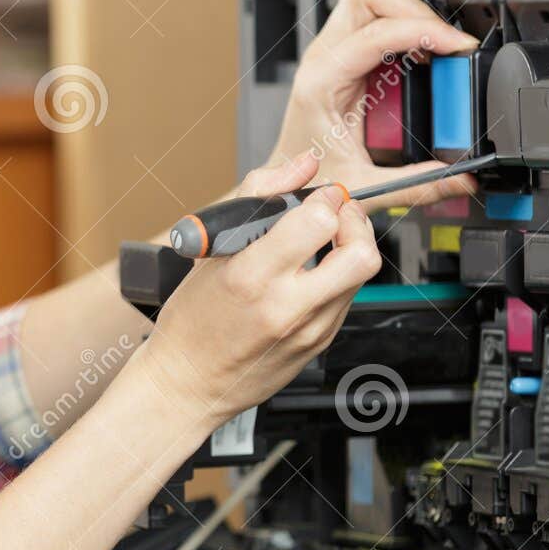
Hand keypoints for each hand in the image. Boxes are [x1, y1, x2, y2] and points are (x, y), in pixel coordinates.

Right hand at [128, 152, 381, 430]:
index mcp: (251, 277)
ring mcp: (308, 331)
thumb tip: (302, 165)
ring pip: (361, 276)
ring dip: (349, 249)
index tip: (319, 195)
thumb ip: (258, 195)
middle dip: (356, 224)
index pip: (318, 222)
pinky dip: (335, 278)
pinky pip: (346, 300)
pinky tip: (308, 277)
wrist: (187, 384)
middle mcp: (286, 307)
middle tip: (337, 218)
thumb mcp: (210, 250)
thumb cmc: (191, 321)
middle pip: (361, 254)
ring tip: (323, 244)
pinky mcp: (319, 345)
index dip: (326, 198)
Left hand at [269, 0, 481, 210]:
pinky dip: (406, 27)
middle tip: (448, 39)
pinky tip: (424, 52)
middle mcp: (323, 59)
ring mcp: (332, 53)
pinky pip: (376, 20)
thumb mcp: (364, 185)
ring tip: (440, 44)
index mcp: (320, 82)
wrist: (286, 182)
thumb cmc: (307, 178)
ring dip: (410, 13)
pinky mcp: (345, 56)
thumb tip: (462, 176)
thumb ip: (416, 183)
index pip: (374, 33)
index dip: (422, 30)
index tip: (458, 46)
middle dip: (414, 8)